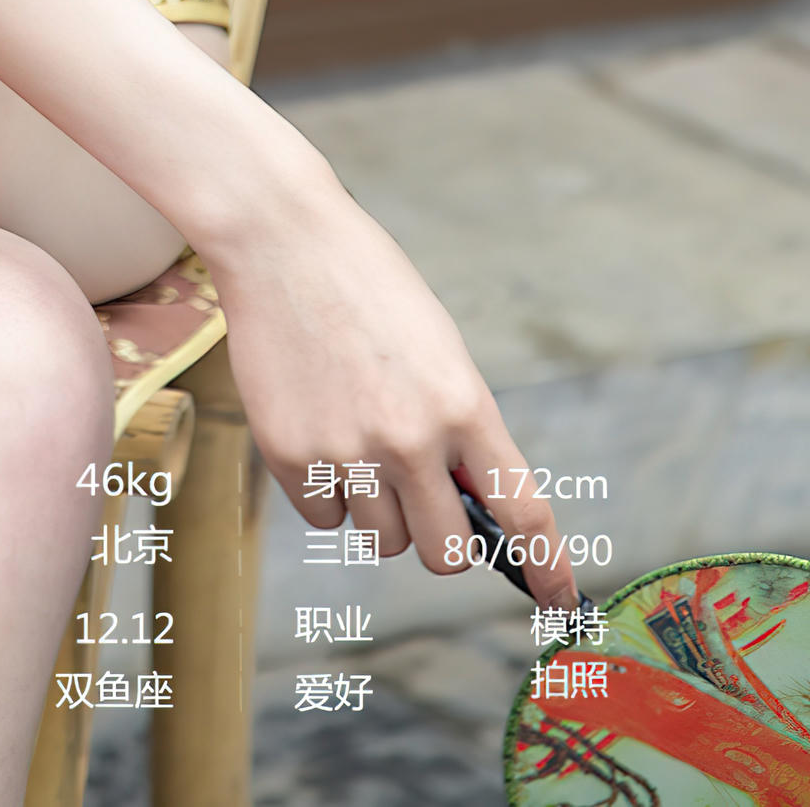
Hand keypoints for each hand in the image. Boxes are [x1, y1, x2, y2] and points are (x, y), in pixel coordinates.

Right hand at [212, 148, 581, 611]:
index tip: (558, 598)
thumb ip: (460, 426)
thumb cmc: (368, 289)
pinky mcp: (289, 456)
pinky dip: (327, 493)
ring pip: (383, 542)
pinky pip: (325, 519)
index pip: (521, 511)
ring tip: (359, 441)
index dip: (547, 566)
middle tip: (426, 502)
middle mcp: (410, 438)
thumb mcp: (438, 349)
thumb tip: (470, 504)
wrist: (282, 242)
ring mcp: (347, 451)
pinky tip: (318, 430)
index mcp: (462, 404)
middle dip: (444, 539)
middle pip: (448, 554)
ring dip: (380, 511)